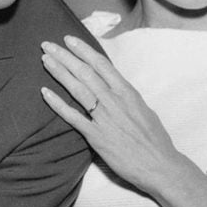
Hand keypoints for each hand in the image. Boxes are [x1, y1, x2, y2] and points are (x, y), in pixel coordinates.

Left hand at [41, 35, 177, 195]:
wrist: (161, 166)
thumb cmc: (155, 140)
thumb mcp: (143, 109)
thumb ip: (126, 97)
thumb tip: (114, 87)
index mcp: (127, 92)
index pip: (102, 64)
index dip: (83, 50)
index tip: (69, 40)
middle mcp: (115, 100)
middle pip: (85, 71)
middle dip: (64, 56)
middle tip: (47, 45)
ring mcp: (105, 118)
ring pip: (78, 88)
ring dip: (59, 72)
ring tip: (45, 60)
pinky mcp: (96, 137)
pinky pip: (73, 117)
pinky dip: (58, 104)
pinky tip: (45, 93)